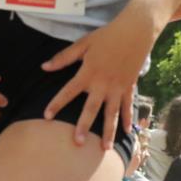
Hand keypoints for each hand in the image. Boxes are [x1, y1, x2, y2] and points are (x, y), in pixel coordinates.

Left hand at [42, 9, 155, 148]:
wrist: (136, 32)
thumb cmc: (107, 36)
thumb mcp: (83, 44)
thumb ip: (64, 57)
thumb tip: (44, 67)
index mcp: (88, 72)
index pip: (68, 91)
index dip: (56, 104)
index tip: (46, 116)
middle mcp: (103, 84)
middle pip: (91, 109)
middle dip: (84, 127)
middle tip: (78, 143)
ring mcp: (118, 88)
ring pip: (112, 114)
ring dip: (108, 132)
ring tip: (105, 148)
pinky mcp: (130, 87)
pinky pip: (128, 106)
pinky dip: (128, 119)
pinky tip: (127, 132)